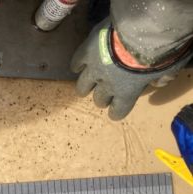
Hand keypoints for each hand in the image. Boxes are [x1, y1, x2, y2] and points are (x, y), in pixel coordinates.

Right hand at [71, 18, 192, 119]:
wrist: (139, 31)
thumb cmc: (157, 53)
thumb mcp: (168, 67)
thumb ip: (162, 77)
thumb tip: (158, 83)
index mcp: (127, 92)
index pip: (118, 111)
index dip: (116, 112)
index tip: (115, 111)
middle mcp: (107, 85)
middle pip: (99, 99)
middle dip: (102, 98)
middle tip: (104, 95)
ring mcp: (94, 69)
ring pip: (83, 85)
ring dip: (85, 87)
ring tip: (85, 87)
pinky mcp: (86, 53)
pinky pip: (76, 63)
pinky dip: (77, 65)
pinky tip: (77, 66)